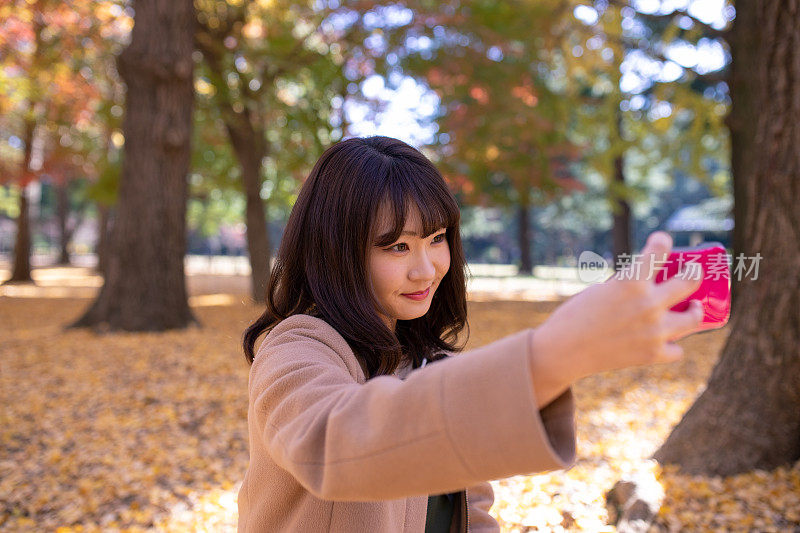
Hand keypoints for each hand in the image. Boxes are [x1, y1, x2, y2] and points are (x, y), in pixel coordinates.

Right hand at [528, 231, 703, 406]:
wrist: (563, 351)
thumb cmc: (575, 316)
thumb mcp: (601, 290)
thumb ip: (627, 286)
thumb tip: (650, 285)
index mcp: (630, 281)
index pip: (659, 249)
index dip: (662, 241)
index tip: (663, 240)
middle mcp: (648, 303)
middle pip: (690, 280)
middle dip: (695, 272)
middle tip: (694, 271)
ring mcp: (654, 331)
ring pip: (694, 318)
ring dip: (695, 311)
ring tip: (694, 308)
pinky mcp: (652, 354)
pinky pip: (677, 349)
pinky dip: (671, 344)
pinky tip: (666, 341)